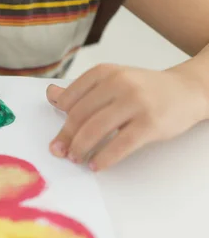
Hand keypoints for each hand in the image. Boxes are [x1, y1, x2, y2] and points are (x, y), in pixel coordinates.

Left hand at [46, 64, 208, 170]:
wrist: (187, 91)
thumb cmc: (143, 89)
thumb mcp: (111, 81)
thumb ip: (81, 90)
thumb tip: (50, 95)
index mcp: (105, 72)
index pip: (70, 98)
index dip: (60, 120)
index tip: (57, 136)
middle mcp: (119, 83)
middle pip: (80, 115)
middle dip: (66, 137)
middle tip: (60, 152)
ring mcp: (135, 102)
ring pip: (96, 129)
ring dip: (80, 149)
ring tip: (76, 159)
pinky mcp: (150, 123)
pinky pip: (120, 145)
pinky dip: (104, 158)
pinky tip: (96, 165)